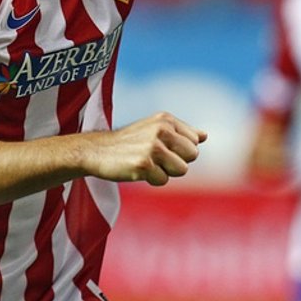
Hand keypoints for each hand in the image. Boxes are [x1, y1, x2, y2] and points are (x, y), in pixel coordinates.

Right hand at [85, 112, 207, 185]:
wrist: (96, 151)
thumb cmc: (129, 143)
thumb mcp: (155, 129)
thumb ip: (181, 132)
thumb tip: (204, 136)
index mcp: (167, 120)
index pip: (195, 142)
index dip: (180, 150)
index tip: (161, 148)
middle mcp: (162, 130)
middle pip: (192, 155)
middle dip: (177, 161)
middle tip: (155, 158)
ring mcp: (153, 146)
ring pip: (182, 170)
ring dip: (166, 172)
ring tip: (147, 164)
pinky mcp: (144, 164)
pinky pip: (163, 180)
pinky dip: (152, 180)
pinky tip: (137, 171)